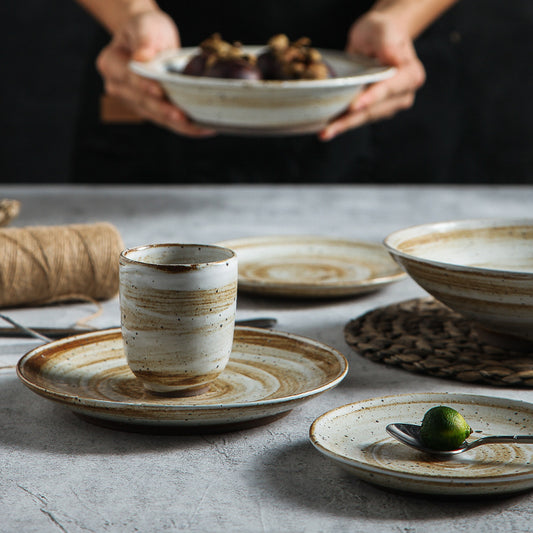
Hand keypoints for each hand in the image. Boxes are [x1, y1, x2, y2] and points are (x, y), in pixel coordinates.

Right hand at [96, 10, 214, 136]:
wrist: (150, 38)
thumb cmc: (147, 29)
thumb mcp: (146, 25)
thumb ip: (144, 39)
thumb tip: (142, 57)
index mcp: (111, 63)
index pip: (129, 77)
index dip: (144, 85)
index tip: (159, 91)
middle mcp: (118, 87)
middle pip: (143, 102)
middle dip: (164, 111)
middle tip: (184, 117)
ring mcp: (132, 102)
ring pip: (156, 117)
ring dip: (179, 124)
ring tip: (200, 127)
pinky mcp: (148, 111)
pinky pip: (166, 121)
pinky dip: (184, 126)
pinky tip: (202, 128)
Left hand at [319, 10, 425, 140]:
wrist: (375, 39)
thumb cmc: (380, 31)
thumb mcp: (382, 30)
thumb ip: (387, 45)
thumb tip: (392, 61)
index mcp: (410, 75)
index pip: (389, 89)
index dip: (372, 98)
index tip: (354, 106)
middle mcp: (402, 95)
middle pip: (373, 110)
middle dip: (350, 120)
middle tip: (328, 130)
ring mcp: (389, 106)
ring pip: (363, 118)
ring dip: (343, 125)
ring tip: (324, 133)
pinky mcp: (374, 111)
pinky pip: (357, 118)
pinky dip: (342, 123)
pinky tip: (327, 128)